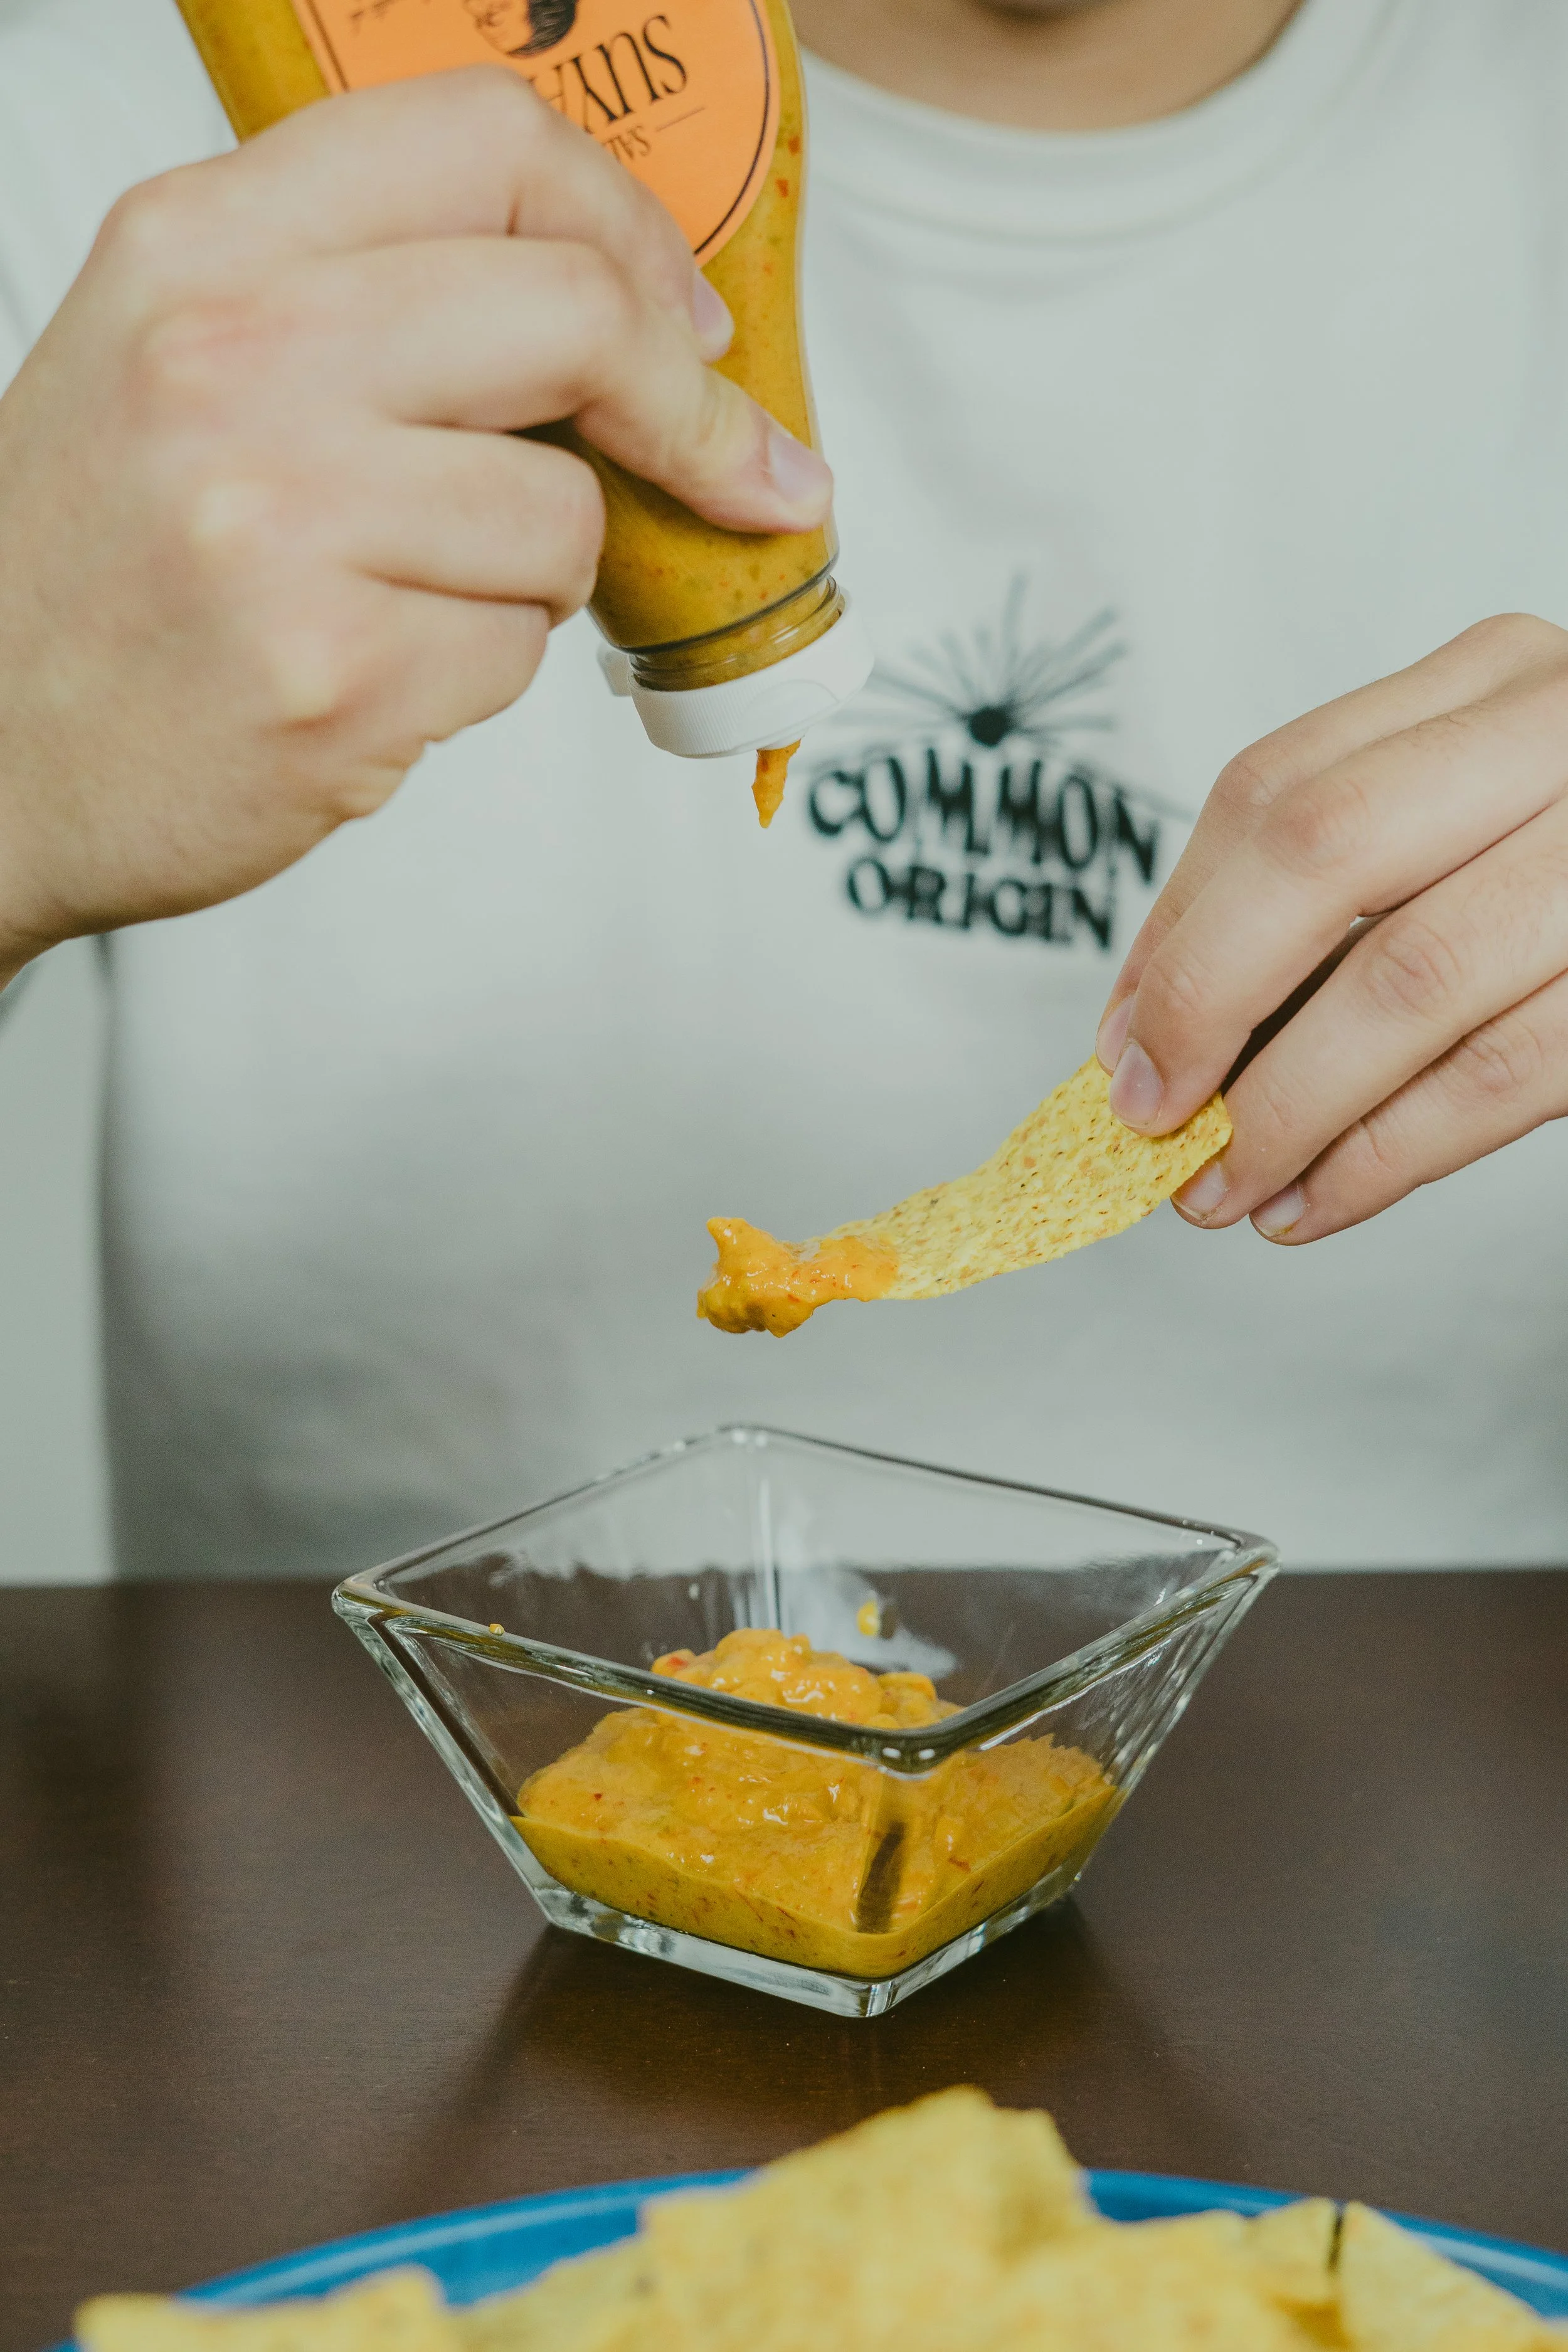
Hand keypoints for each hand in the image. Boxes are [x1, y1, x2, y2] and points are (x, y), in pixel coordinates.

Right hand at [0, 69, 830, 985]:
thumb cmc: (100, 563)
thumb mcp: (179, 354)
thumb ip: (366, 298)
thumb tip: (618, 312)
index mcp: (200, 246)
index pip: (486, 143)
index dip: (631, 233)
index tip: (690, 323)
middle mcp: (233, 361)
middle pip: (574, 314)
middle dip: (689, 410)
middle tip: (734, 470)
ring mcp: (279, 522)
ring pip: (563, 516)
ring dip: (541, 573)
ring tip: (415, 594)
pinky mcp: (332, 675)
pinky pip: (516, 653)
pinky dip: (480, 670)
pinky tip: (373, 671)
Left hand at [1095, 614, 1567, 1242]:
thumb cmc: (1567, 861)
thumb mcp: (1469, 821)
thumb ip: (1332, 888)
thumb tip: (1148, 1027)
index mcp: (1497, 680)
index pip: (1276, 787)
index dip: (1174, 928)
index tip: (1118, 1043)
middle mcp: (1563, 735)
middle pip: (1324, 851)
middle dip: (1207, 1002)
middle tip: (1148, 1119)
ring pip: (1413, 980)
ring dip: (1288, 1112)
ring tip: (1220, 1191)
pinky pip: (1506, 1075)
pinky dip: (1386, 1157)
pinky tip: (1316, 1202)